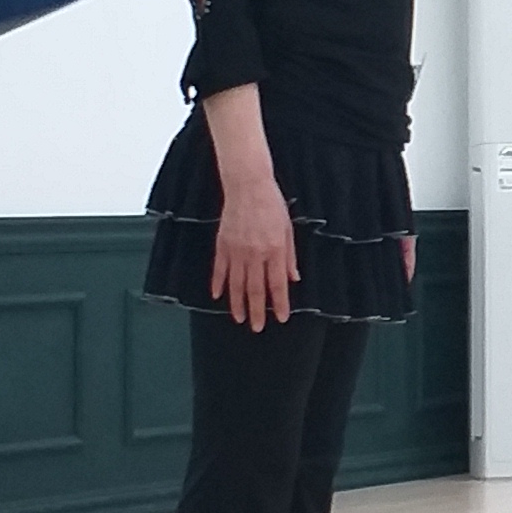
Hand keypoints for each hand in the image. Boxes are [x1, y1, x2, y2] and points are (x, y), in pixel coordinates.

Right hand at [214, 170, 299, 328]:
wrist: (248, 185)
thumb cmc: (271, 203)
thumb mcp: (289, 229)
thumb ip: (290, 256)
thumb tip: (293, 279)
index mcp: (275, 250)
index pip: (277, 285)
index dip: (279, 304)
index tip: (280, 318)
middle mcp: (255, 254)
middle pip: (255, 290)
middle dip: (257, 311)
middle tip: (258, 328)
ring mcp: (237, 250)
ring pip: (236, 284)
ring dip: (237, 304)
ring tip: (240, 319)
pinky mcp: (223, 244)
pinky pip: (219, 269)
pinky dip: (218, 284)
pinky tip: (217, 296)